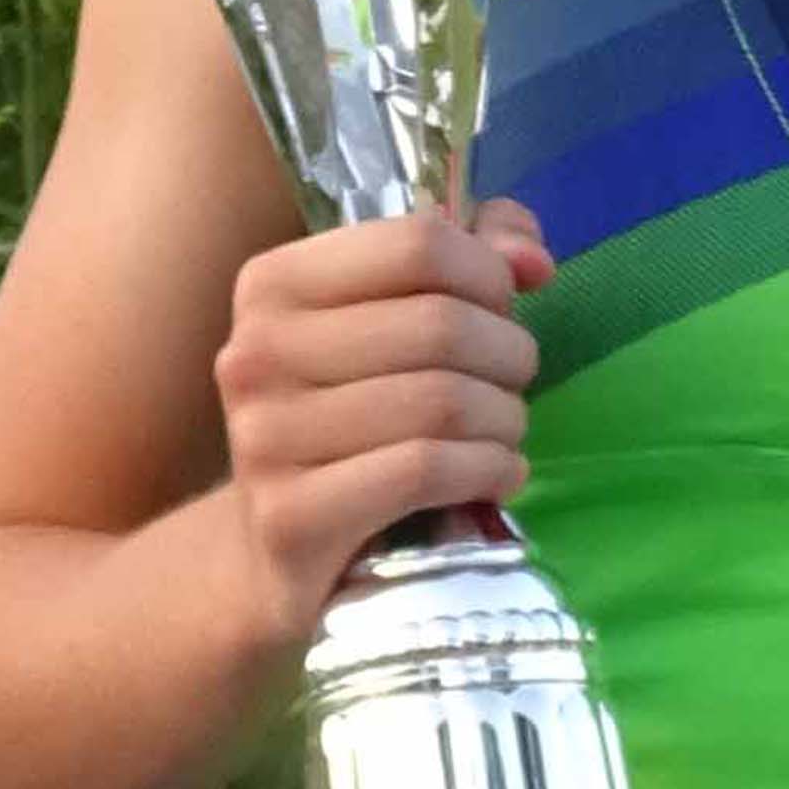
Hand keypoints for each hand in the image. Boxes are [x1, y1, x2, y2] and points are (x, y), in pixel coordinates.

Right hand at [216, 200, 555, 648]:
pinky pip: (425, 470)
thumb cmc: (350, 414)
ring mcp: (265, 438)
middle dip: (509, 355)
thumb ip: (472, 258)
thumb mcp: (395, 318)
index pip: (419, 244)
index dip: (488, 275)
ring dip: (504, 419)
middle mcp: (256, 352)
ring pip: (442, 400)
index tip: (500, 311)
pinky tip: (498, 475)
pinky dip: (487, 469)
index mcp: (274, 283)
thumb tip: (532, 260)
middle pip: (441, 324)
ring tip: (506, 434)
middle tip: (513, 385)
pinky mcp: (291, 516)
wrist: (272, 545)